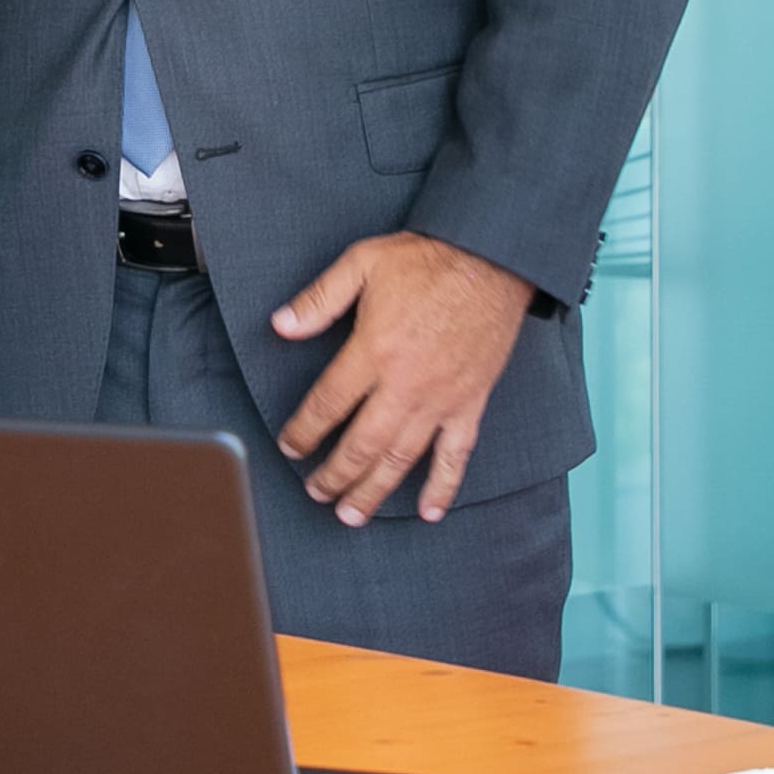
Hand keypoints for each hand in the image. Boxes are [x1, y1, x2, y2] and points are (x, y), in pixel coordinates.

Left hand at [267, 232, 536, 525]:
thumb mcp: (362, 263)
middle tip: (315, 493)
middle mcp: (405, 384)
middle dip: (334, 475)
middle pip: (361, 444)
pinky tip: (428, 511)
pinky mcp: (470, 403)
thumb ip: (319, 299)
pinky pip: (456, 455)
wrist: (492, 259)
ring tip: (351, 514)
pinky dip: (443, 487)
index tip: (290, 447)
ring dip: (374, 491)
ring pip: (402, 458)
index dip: (304, 431)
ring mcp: (440, 399)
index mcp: (374, 350)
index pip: (328, 404)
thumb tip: (280, 325)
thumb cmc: (427, 259)